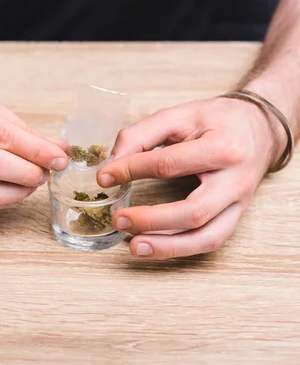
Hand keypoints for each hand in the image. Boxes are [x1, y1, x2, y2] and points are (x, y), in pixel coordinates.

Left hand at [96, 97, 286, 258]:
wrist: (259, 129)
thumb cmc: (215, 121)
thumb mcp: (177, 115)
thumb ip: (140, 136)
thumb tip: (110, 165)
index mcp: (222, 147)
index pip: (170, 164)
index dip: (131, 170)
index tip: (104, 176)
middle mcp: (236, 180)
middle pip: (194, 211)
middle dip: (151, 219)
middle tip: (118, 218)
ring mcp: (239, 204)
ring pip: (206, 237)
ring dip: (167, 247)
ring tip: (132, 246)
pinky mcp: (236, 218)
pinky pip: (210, 241)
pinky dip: (180, 249)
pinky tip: (153, 246)